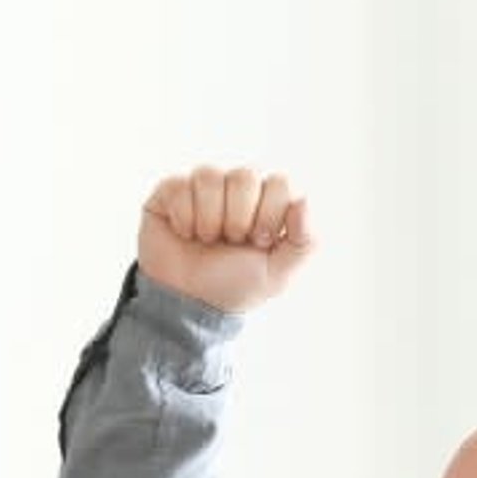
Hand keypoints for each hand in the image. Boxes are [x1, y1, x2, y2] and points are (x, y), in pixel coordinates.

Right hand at [137, 165, 315, 313]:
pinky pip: (180, 186)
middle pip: (246, 175)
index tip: (259, 241)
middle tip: (231, 241)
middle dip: (238, 218)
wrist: (188, 302)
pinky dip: (184, 218)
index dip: (270, 214)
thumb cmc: (233, 286)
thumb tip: (305, 200)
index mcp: (266, 202)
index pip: (279, 183)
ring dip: (209, 219)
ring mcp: (203, 188)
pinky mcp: (171, 192)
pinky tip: (185, 234)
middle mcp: (236, 189)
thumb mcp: (277, 274)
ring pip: (210, 176)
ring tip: (206, 240)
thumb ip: (305, 242)